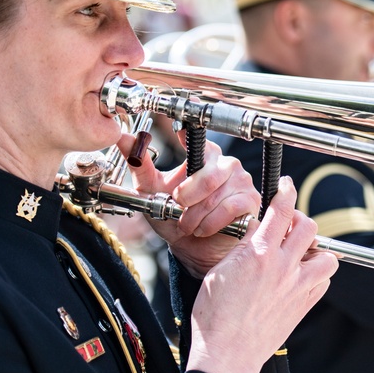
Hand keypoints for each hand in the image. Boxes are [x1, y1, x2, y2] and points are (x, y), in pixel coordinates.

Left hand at [116, 132, 260, 277]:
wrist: (192, 248)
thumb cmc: (174, 217)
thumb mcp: (152, 192)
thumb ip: (140, 166)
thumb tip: (123, 139)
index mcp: (204, 154)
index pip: (199, 134)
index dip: (191, 129)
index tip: (181, 124)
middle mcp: (226, 163)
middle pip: (206, 176)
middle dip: (186, 198)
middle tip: (178, 207)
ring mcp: (242, 181)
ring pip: (214, 196)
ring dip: (194, 217)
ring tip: (188, 224)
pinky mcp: (250, 201)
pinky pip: (228, 209)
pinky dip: (209, 224)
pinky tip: (203, 229)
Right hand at [184, 176, 338, 372]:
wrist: (226, 355)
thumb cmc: (214, 316)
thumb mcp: (220, 271)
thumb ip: (242, 248)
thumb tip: (256, 231)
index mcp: (259, 255)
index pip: (281, 211)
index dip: (286, 192)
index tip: (286, 186)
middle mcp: (283, 268)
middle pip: (308, 228)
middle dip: (300, 220)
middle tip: (288, 225)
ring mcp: (297, 288)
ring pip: (326, 256)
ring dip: (315, 248)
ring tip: (299, 252)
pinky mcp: (303, 306)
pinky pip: (323, 282)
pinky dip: (317, 273)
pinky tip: (301, 275)